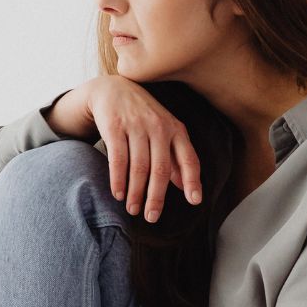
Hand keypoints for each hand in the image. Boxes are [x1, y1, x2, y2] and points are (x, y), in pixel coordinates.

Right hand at [77, 76, 202, 222]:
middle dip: (156, 197)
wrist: (112, 90)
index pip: (189, 158)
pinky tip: (118, 194)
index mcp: (176, 129)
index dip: (193, 180)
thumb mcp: (163, 131)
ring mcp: (136, 126)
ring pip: (138, 167)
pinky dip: (118, 180)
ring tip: (133, 209)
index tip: (194, 201)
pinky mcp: (114, 127)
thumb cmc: (142, 116)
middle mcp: (159, 127)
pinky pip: (118, 159)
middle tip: (151, 217)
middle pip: (160, 169)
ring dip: (135, 192)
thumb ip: (174, 158)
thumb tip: (184, 187)